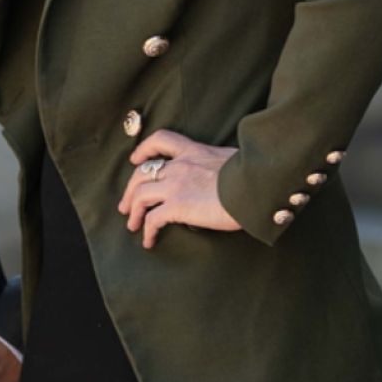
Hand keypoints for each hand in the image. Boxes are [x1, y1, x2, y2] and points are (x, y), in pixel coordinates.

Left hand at [118, 130, 242, 247]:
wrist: (255, 184)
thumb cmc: (253, 173)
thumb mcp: (232, 158)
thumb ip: (219, 164)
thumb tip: (226, 174)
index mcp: (193, 150)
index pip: (161, 140)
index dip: (144, 149)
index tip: (135, 159)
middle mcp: (179, 165)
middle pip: (141, 173)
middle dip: (130, 190)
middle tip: (125, 205)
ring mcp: (175, 185)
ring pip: (140, 195)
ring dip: (132, 212)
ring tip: (132, 225)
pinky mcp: (177, 206)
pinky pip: (152, 219)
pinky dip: (147, 231)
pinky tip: (149, 241)